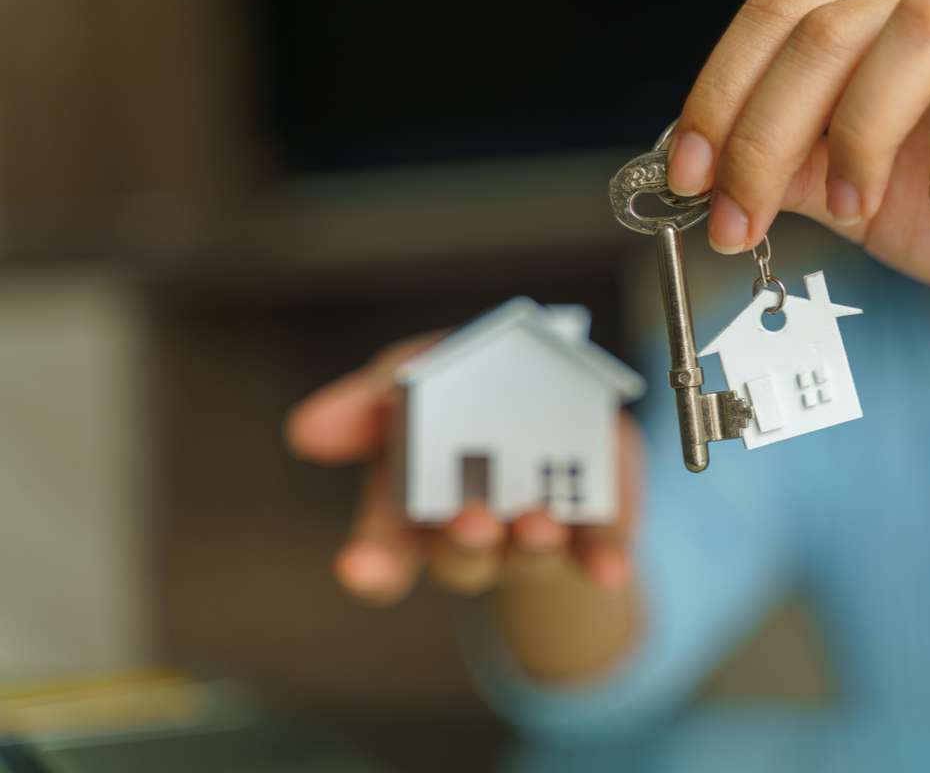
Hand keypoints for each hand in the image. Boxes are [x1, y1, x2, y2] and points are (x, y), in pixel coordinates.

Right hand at [285, 332, 642, 605]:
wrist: (549, 389)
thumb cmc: (463, 384)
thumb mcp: (412, 373)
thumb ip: (367, 401)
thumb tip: (305, 432)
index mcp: (414, 505)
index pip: (384, 552)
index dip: (372, 564)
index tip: (357, 568)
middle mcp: (471, 533)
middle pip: (460, 560)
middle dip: (464, 543)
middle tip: (469, 520)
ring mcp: (534, 536)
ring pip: (528, 557)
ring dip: (532, 544)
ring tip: (537, 522)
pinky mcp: (597, 527)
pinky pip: (600, 552)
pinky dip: (605, 559)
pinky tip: (611, 570)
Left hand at [668, 0, 929, 329]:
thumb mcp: (845, 193)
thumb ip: (783, 169)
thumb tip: (704, 169)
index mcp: (891, 11)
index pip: (782, 12)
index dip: (720, 92)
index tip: (690, 173)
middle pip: (831, 25)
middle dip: (764, 133)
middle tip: (742, 216)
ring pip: (923, 30)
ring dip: (860, 136)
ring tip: (851, 206)